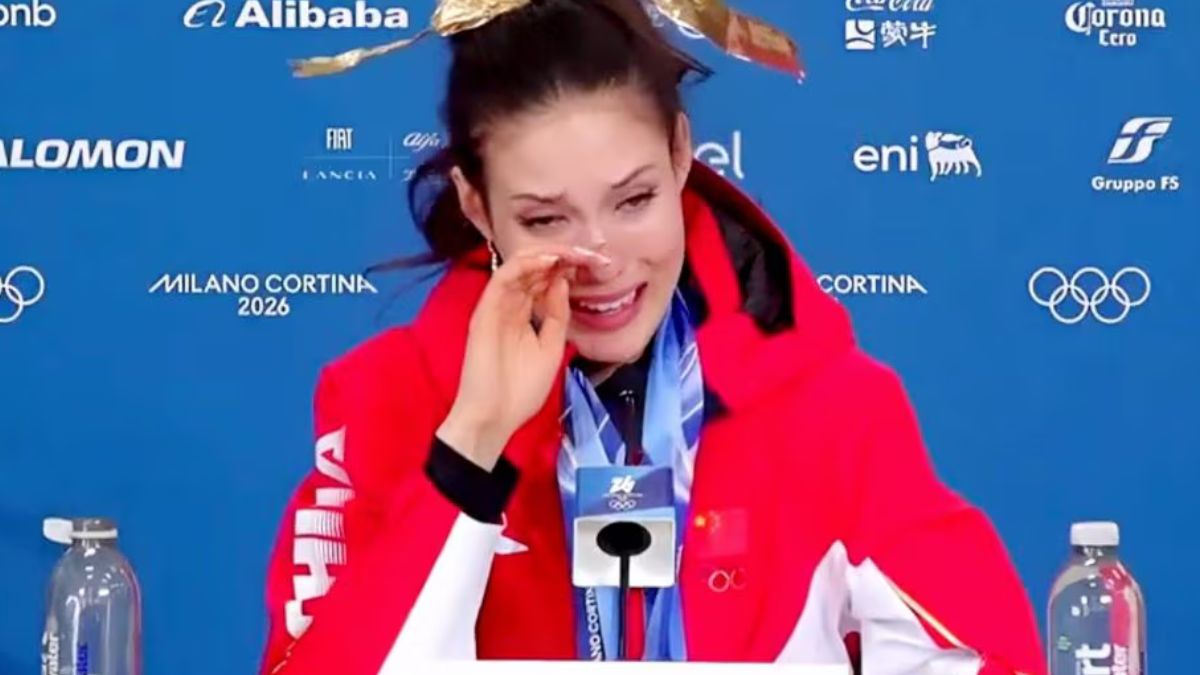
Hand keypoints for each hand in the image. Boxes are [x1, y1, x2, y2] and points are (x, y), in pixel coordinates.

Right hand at [436, 246, 609, 469]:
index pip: (543, 280)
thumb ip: (557, 315)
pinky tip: (550, 262)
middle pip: (534, 269)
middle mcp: (508, 305)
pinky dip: (526, 265)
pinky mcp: (485, 311)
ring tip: (574, 253)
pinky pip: (504, 278)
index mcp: (523, 314)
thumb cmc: (520, 390)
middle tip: (591, 254)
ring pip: (519, 266)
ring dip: (548, 255)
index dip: (567, 268)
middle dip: (563, 257)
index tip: (596, 265)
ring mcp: (495, 306)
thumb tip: (563, 282)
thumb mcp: (552, 347)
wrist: (495, 418)